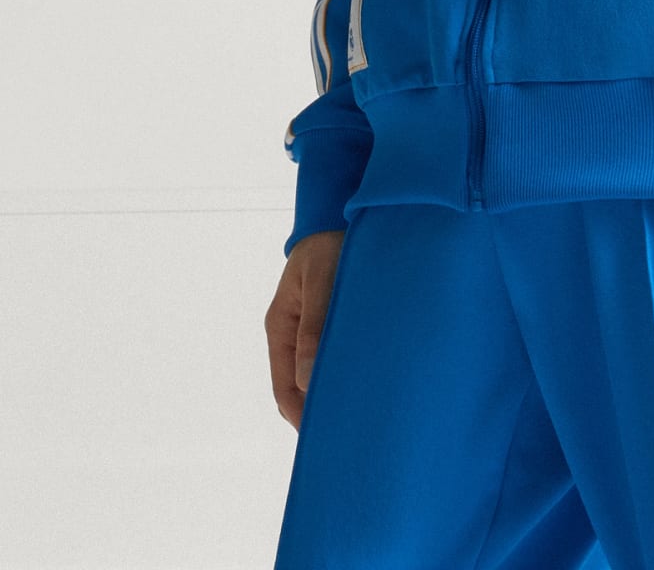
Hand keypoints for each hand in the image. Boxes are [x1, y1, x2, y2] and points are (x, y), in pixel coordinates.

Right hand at [264, 228, 346, 428]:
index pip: (284, 389)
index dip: (303, 418)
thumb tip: (308, 380)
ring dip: (338, 395)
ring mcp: (314, 332)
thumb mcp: (321, 280)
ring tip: (365, 420)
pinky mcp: (337, 325)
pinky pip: (340, 360)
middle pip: (302, 390)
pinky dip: (351, 376)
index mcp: (280, 327)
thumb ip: (315, 327)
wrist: (345, 213)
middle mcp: (294, 336)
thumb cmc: (330, 242)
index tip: (327, 439)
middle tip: (351, 441)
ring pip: (321, 378)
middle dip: (322, 414)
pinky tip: (373, 388)